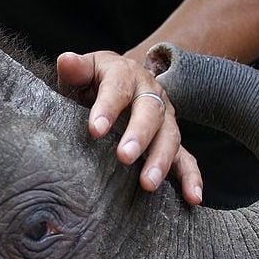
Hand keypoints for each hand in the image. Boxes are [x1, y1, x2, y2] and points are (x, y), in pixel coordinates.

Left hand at [57, 50, 202, 204]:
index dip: (107, 108)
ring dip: (160, 161)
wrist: (120, 81)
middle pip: (150, 113)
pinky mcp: (172, 140)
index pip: (117, 89)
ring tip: (147, 184)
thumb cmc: (93, 81)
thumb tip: (65, 60)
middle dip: (139, 135)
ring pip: (170, 137)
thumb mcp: (83, 72)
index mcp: (125, 75)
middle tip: (124, 157)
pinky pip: (186, 159)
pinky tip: (193, 198)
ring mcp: (165, 118)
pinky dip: (191, 178)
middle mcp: (150, 94)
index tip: (95, 130)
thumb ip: (75, 69)